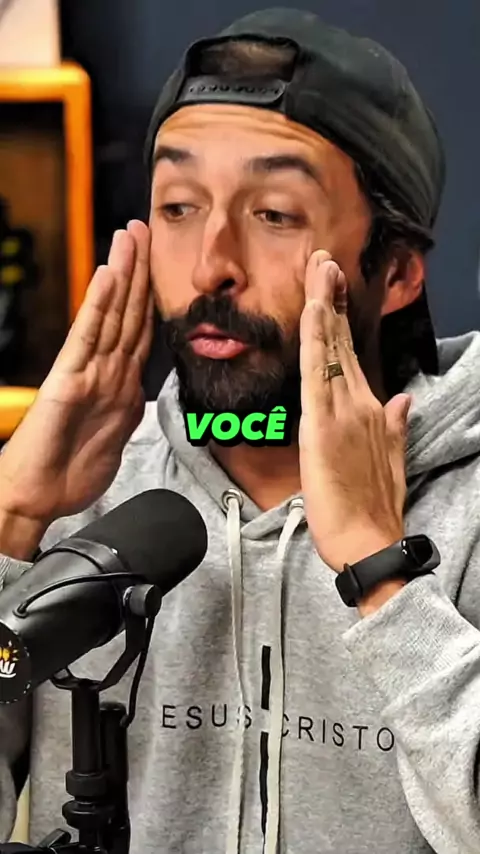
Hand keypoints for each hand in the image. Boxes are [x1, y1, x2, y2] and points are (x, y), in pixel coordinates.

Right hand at [0, 221, 153, 527]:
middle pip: (128, 312)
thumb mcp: (115, 431)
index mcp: (117, 381)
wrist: (39, 492)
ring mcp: (87, 372)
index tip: (160, 262)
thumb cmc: (70, 466)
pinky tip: (107, 277)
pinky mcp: (69, 381)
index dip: (151, 294)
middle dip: (138, 269)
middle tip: (143, 229)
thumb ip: (127, 402)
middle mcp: (104, 369)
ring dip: (124, 274)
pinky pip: (89, 337)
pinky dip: (99, 306)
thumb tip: (141, 388)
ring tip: (129, 237)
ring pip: (112, 315)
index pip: (139, 328)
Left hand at [299, 250, 410, 572]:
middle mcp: (358, 405)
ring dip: (324, 306)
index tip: (332, 288)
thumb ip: (394, 427)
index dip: (341, 319)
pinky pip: (317, 374)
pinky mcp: (324, 426)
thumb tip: (402, 399)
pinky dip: (318, 341)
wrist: (369, 543)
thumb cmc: (373, 510)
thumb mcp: (389, 463)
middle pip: (341, 343)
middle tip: (324, 259)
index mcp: (367, 412)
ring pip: (330, 349)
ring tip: (320, 268)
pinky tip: (316, 312)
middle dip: (332, 299)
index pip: (350, 356)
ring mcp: (343, 412)